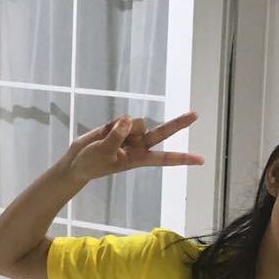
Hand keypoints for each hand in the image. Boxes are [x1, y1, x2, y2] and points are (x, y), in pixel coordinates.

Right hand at [65, 111, 203, 183]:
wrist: (77, 162)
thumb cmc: (92, 164)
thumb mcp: (104, 152)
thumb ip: (117, 136)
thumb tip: (129, 119)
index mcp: (139, 159)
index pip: (166, 158)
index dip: (183, 159)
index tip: (201, 160)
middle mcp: (139, 146)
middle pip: (162, 132)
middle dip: (178, 123)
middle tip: (196, 114)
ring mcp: (130, 135)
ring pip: (135, 122)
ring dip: (121, 127)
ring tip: (106, 140)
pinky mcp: (120, 126)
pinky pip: (122, 118)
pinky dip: (112, 124)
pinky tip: (103, 132)